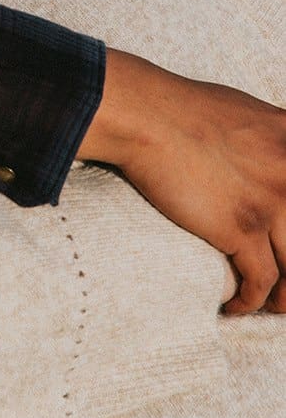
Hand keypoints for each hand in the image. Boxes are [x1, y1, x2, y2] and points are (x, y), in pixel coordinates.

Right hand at [80, 50, 285, 314]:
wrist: (145, 116)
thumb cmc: (182, 110)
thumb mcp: (246, 114)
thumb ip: (271, 140)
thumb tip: (272, 158)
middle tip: (285, 288)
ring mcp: (271, 201)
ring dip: (284, 296)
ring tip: (271, 306)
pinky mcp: (242, 227)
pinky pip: (261, 281)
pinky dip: (251, 301)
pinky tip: (237, 307)